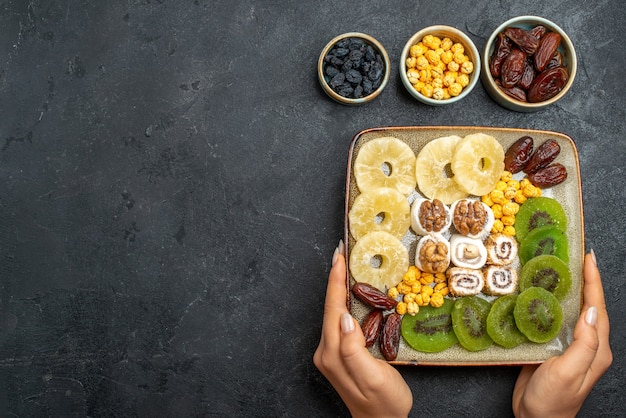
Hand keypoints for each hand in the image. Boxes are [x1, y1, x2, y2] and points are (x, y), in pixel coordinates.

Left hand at [313, 241, 412, 417]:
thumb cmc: (384, 404)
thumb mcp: (374, 378)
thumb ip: (355, 349)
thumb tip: (345, 318)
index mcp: (333, 353)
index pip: (333, 308)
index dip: (336, 281)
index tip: (339, 257)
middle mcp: (327, 351)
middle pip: (330, 307)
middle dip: (335, 279)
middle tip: (342, 254)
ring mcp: (332, 354)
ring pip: (334, 313)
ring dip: (339, 289)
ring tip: (345, 267)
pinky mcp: (339, 355)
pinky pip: (339, 322)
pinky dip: (345, 302)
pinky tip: (351, 294)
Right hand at [512, 251, 611, 416]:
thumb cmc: (553, 401)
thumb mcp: (569, 372)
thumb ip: (584, 343)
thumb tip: (592, 311)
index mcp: (596, 349)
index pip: (597, 308)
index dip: (593, 281)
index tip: (588, 258)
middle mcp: (586, 344)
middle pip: (588, 305)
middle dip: (584, 279)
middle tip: (575, 255)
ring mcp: (569, 346)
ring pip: (572, 310)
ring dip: (569, 288)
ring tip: (560, 267)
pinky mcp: (552, 348)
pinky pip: (555, 319)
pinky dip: (551, 302)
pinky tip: (541, 293)